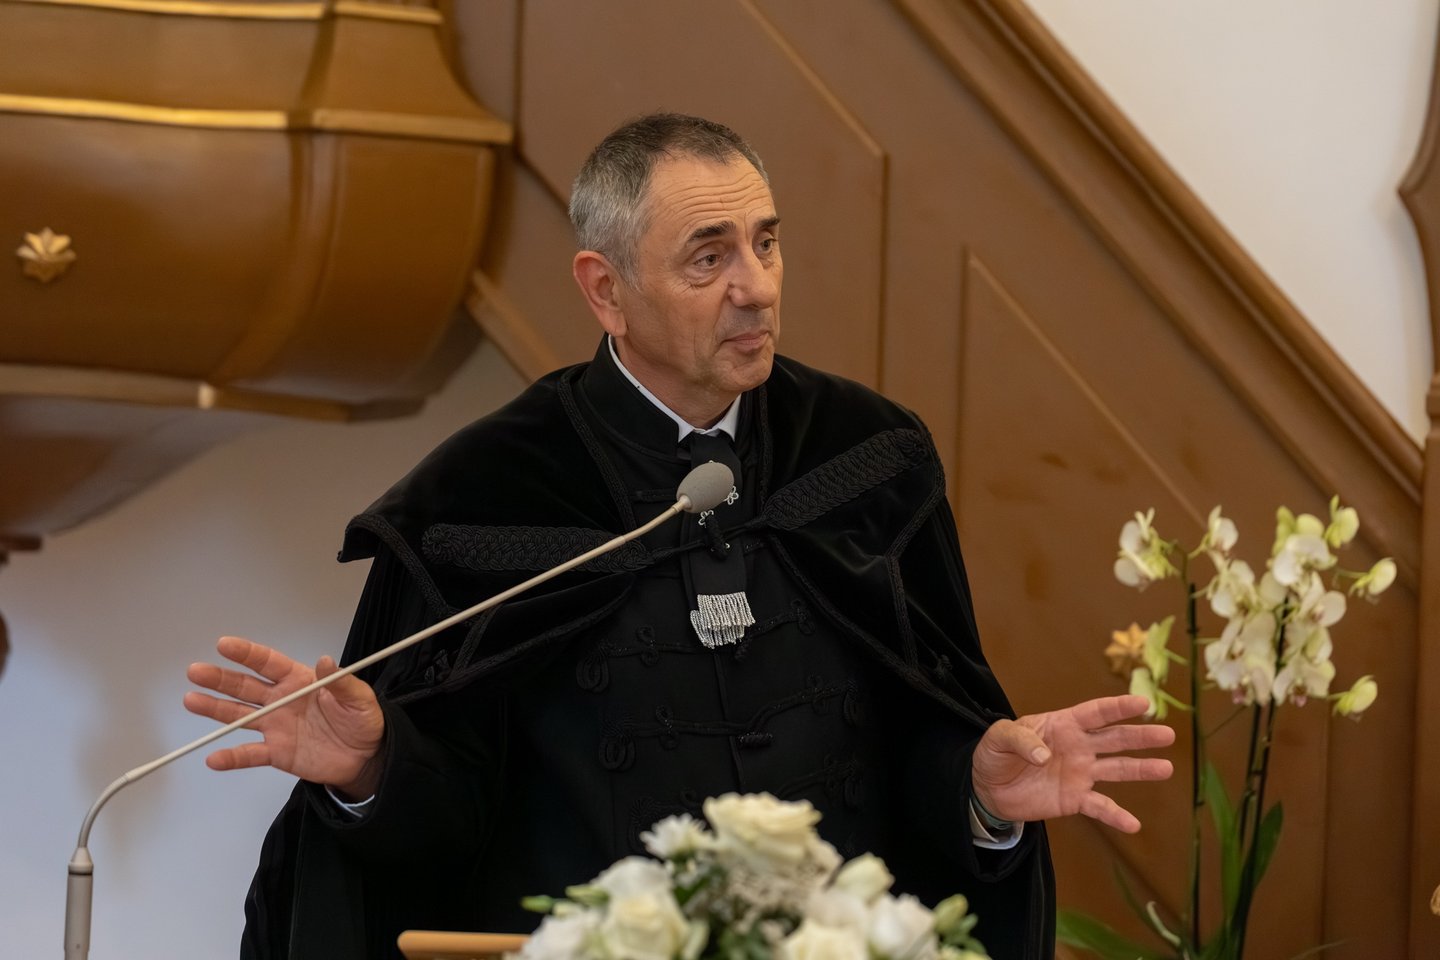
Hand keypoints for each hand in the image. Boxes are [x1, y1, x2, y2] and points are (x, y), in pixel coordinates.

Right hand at [183, 636, 385, 797]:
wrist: (367, 757)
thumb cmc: (363, 721)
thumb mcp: (359, 698)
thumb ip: (340, 682)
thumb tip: (325, 661)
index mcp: (300, 681)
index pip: (268, 663)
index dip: (247, 654)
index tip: (224, 645)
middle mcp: (282, 701)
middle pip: (245, 687)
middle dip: (220, 679)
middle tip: (195, 671)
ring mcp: (277, 727)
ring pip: (240, 716)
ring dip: (215, 709)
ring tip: (192, 701)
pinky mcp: (278, 752)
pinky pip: (250, 754)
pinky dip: (232, 757)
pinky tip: (213, 758)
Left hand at [972, 694, 1173, 831]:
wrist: (988, 788)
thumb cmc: (995, 754)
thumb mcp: (998, 738)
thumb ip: (1019, 740)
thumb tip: (1045, 756)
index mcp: (1063, 724)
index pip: (1096, 713)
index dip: (1118, 707)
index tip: (1143, 704)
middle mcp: (1078, 747)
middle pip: (1115, 739)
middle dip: (1141, 736)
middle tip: (1168, 735)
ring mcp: (1080, 773)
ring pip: (1117, 769)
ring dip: (1141, 770)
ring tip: (1166, 768)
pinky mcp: (1075, 799)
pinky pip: (1100, 807)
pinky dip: (1116, 816)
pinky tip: (1134, 825)